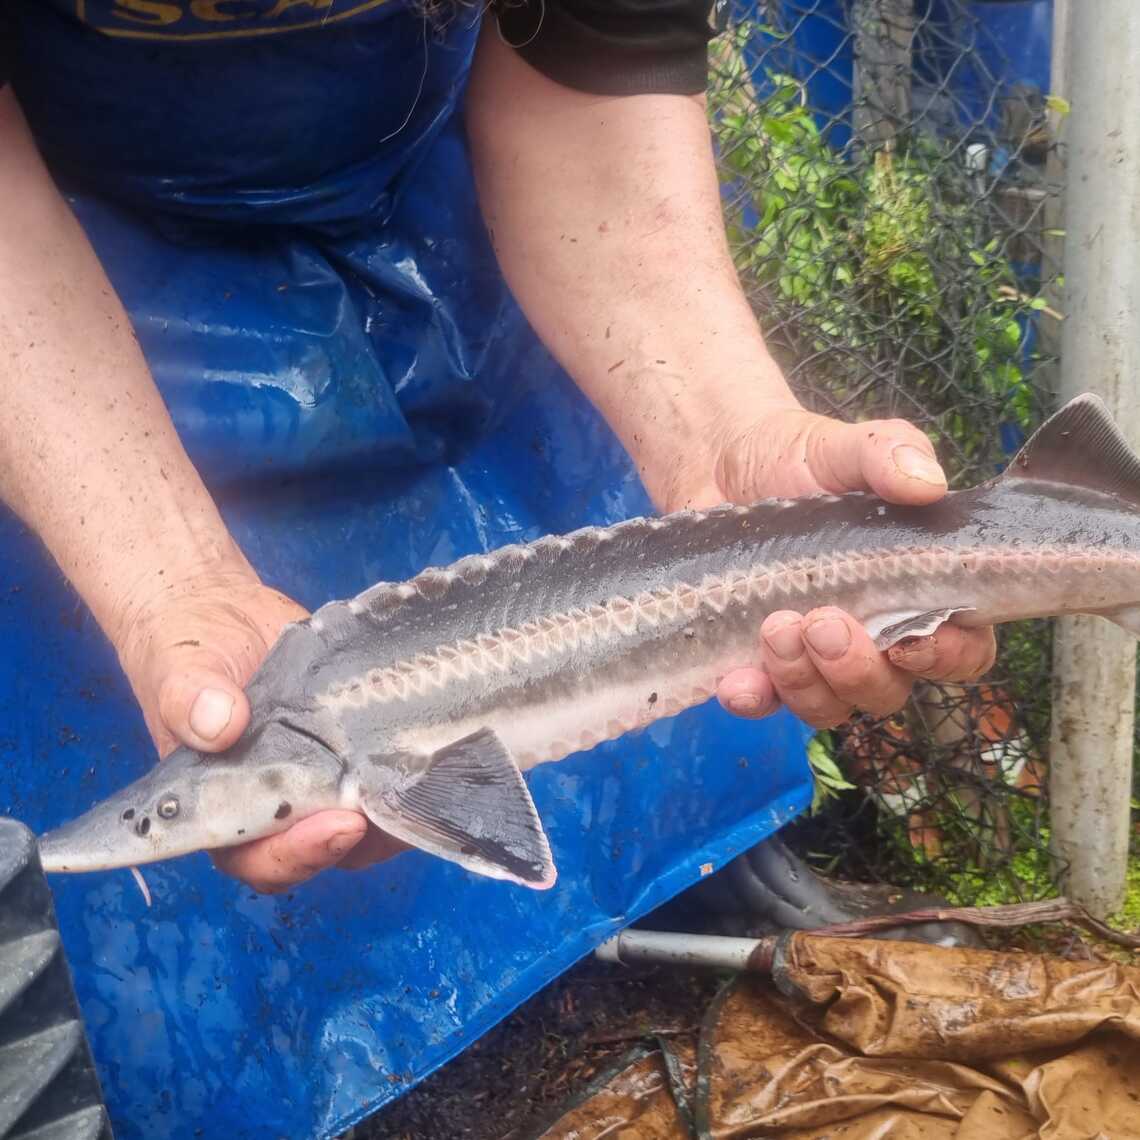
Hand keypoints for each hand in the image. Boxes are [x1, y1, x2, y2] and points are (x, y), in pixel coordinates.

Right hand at [114, 567, 401, 891]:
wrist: (227, 615)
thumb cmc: (191, 648)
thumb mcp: (181, 665)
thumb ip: (188, 696)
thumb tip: (219, 723)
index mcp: (217, 802)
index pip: (251, 856)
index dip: (290, 855)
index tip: (331, 826)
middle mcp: (270, 802)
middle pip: (312, 850)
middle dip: (347, 841)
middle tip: (372, 809)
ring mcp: (316, 778)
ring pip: (355, 827)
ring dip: (385, 820)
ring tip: (410, 790)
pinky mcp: (351, 750)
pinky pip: (381, 786)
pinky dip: (403, 784)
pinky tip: (428, 761)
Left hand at [664, 403, 995, 728]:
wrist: (721, 463)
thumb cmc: (801, 460)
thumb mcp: (846, 448)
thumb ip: (890, 454)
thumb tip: (926, 482)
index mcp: (917, 593)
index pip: (962, 650)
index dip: (947, 657)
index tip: (913, 638)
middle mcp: (872, 639)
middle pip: (887, 692)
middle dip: (859, 670)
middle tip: (823, 620)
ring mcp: (813, 660)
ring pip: (828, 706)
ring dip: (804, 681)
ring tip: (776, 624)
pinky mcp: (757, 663)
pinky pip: (762, 703)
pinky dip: (752, 698)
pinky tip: (737, 680)